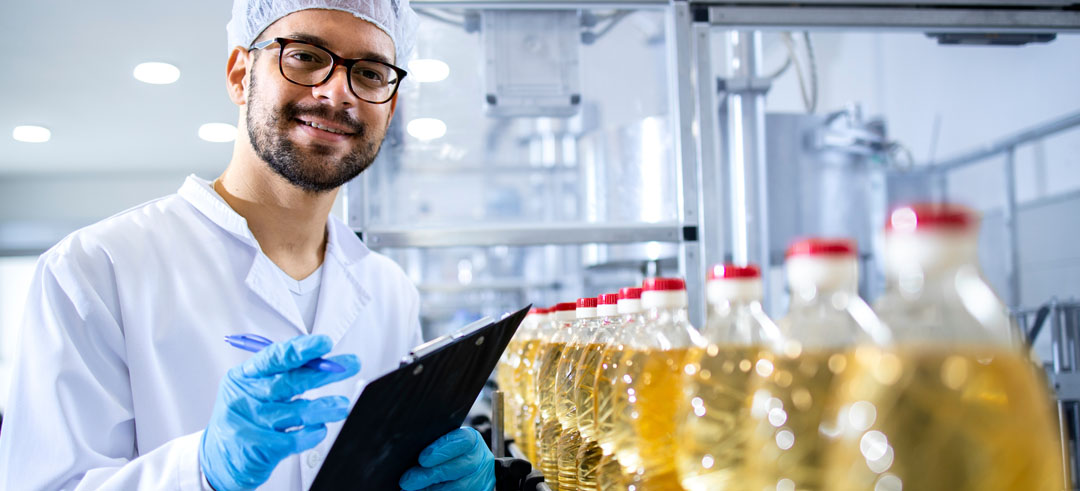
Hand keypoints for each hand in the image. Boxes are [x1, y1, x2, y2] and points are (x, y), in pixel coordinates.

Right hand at [200, 334, 359, 490]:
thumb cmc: (246, 416)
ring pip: (298, 411)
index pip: (274, 357)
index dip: (301, 349)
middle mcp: (245, 397)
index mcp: (244, 376)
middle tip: (351, 364)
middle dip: (324, 372)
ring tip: (343, 406)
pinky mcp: (259, 448)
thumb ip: (282, 373)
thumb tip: (322, 358)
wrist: (218, 459)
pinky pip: (295, 438)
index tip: (325, 343)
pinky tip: (320, 429)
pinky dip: (313, 433)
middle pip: (291, 381)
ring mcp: (251, 423)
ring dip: (325, 407)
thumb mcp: (255, 389)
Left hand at [399, 427, 494, 490]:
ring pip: (459, 487)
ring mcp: (482, 479)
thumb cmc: (446, 455)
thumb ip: (433, 447)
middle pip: (457, 468)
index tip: (422, 459)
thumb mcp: (443, 445)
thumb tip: (408, 454)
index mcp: (473, 441)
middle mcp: (482, 459)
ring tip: (411, 490)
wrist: (464, 470)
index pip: (463, 441)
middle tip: (407, 481)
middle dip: (430, 475)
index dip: (442, 449)